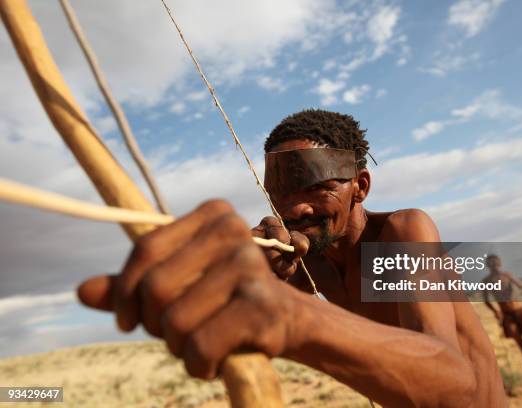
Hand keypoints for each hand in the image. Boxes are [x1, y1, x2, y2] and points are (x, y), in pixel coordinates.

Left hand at [77, 200, 308, 378]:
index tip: (127, 319)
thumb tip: (82, 291)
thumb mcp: (177, 285)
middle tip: (173, 334)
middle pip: (156, 287)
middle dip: (155, 324)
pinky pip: (201, 345)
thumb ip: (132, 287)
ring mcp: (250, 267)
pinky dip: (199, 365)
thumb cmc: (220, 299)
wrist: (283, 320)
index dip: (124, 292)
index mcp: (213, 214)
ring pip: (176, 321)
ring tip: (199, 345)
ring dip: (179, 348)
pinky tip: (215, 362)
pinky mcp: (261, 306)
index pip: (146, 250)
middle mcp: (234, 231)